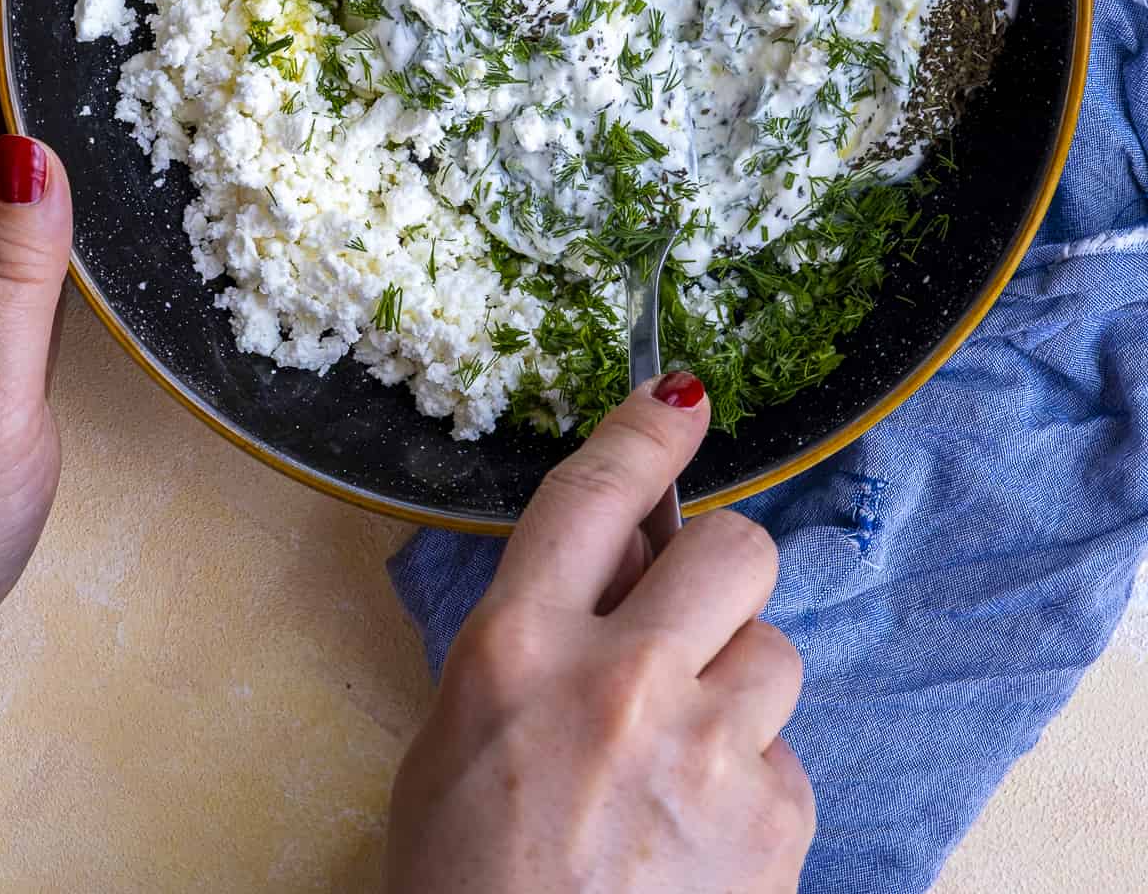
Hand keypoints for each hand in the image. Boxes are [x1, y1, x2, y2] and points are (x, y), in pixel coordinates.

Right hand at [386, 372, 814, 893]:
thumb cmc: (466, 887)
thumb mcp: (454, 739)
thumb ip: (530, 634)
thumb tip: (615, 558)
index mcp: (518, 650)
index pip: (596, 494)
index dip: (647, 429)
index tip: (682, 396)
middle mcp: (620, 681)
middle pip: (735, 546)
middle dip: (722, 571)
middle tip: (692, 619)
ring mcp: (708, 749)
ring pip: (775, 649)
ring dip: (738, 685)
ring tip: (683, 759)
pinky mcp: (775, 819)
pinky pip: (787, 754)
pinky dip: (753, 779)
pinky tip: (700, 834)